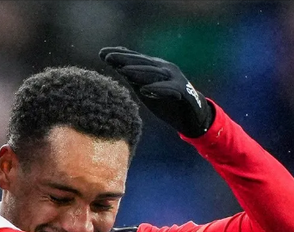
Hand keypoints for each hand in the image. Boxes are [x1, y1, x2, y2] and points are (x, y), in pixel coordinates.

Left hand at [99, 47, 213, 138]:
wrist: (192, 117)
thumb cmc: (166, 102)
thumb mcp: (146, 89)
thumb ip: (134, 78)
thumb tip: (116, 66)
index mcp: (155, 68)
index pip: (135, 59)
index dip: (120, 55)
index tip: (102, 53)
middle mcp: (165, 70)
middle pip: (143, 63)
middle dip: (125, 59)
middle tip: (108, 56)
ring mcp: (174, 79)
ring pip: (154, 73)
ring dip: (139, 71)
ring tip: (123, 71)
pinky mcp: (182, 92)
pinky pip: (169, 89)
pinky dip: (157, 89)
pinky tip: (145, 90)